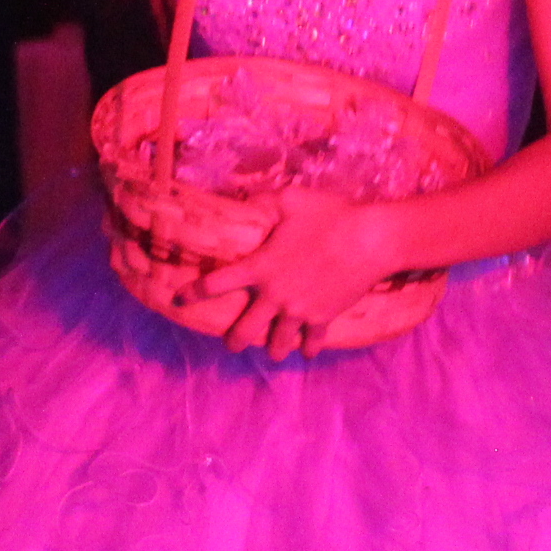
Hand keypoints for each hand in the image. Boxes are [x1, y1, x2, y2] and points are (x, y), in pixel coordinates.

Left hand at [196, 192, 403, 357]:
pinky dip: (308, 348)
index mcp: (260, 267)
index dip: (195, 292)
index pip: (217, 284)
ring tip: (273, 351)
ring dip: (273, 349)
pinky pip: (312, 342)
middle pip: (244, 331)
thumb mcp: (291, 199)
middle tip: (232, 344)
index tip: (180, 298)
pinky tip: (307, 350)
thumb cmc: (330, 215)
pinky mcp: (323, 319)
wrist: (370, 241)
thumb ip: (263, 202)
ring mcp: (299, 311)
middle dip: (235, 341)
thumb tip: (246, 199)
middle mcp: (274, 296)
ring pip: (277, 344)